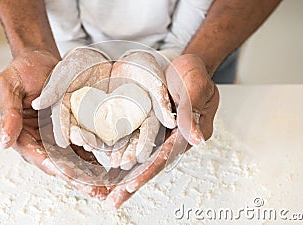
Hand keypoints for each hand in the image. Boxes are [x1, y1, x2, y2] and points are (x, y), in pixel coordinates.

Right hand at [0, 50, 107, 198]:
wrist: (40, 61)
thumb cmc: (21, 71)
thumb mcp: (7, 87)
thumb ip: (6, 114)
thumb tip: (2, 142)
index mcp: (22, 136)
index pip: (39, 156)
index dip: (55, 167)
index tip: (71, 176)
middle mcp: (41, 141)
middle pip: (60, 164)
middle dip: (79, 179)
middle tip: (97, 191)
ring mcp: (57, 138)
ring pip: (75, 160)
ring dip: (91, 174)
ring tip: (109, 186)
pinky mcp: (71, 131)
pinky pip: (84, 146)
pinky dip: (97, 156)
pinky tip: (112, 165)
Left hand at [104, 54, 218, 207]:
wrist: (184, 65)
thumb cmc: (193, 75)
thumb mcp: (195, 88)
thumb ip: (192, 112)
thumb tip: (195, 139)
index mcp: (188, 134)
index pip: (165, 156)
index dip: (148, 171)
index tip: (131, 185)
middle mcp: (172, 139)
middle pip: (150, 165)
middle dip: (132, 184)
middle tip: (113, 201)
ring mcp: (159, 135)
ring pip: (140, 159)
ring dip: (124, 177)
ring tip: (108, 195)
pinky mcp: (148, 128)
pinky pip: (133, 144)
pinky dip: (121, 157)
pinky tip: (107, 170)